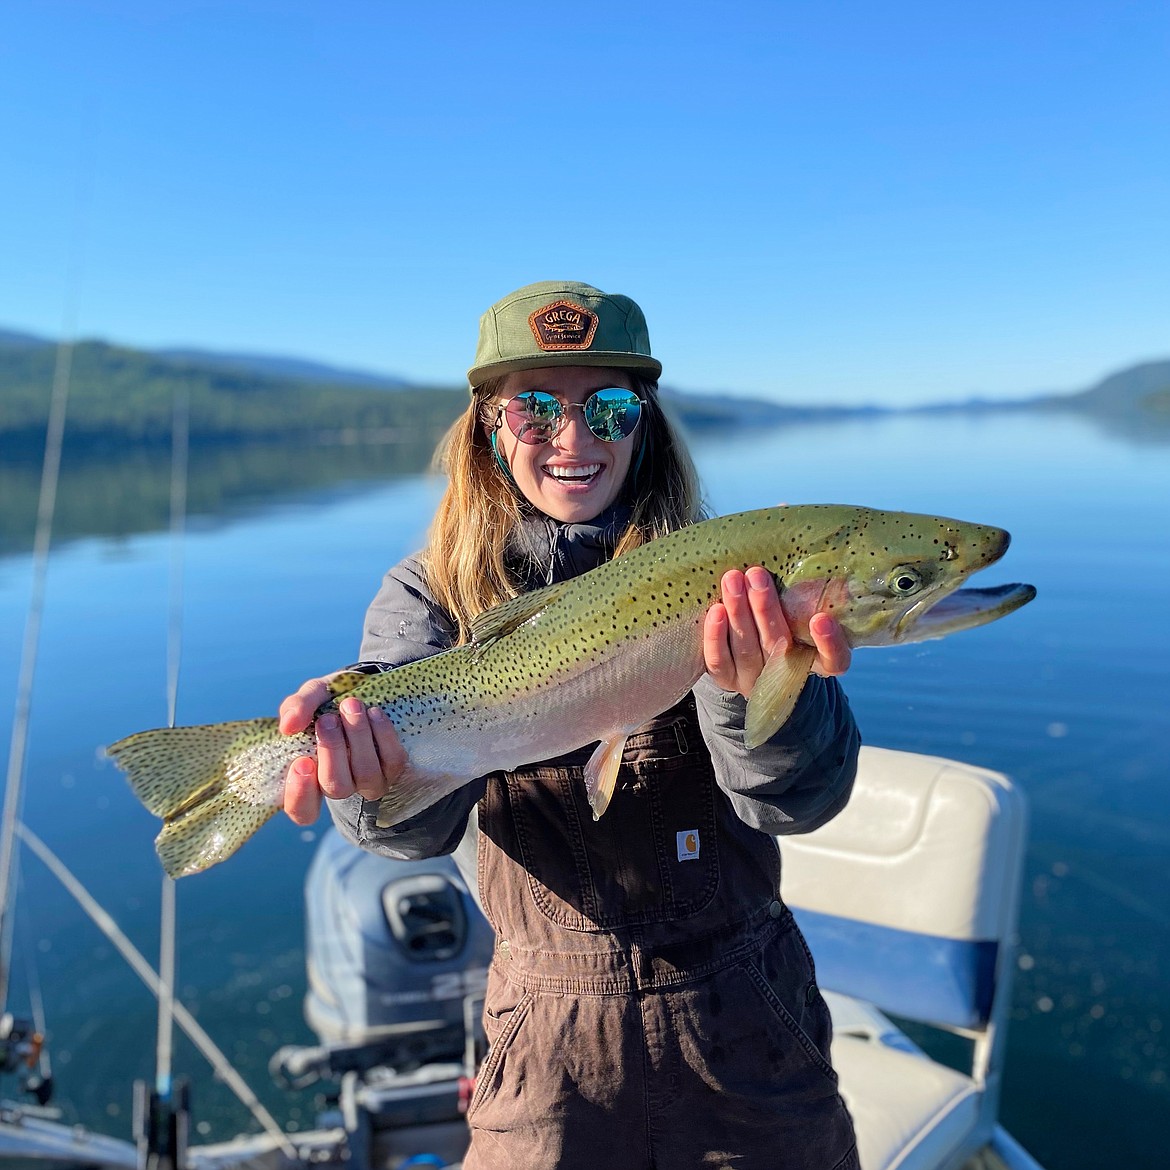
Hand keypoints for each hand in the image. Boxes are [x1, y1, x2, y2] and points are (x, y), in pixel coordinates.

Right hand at [278, 674, 407, 824]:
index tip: (302, 762)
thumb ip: (296, 707)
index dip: (300, 793)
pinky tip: (373, 712)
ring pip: (366, 773)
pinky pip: (392, 760)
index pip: (301, 809)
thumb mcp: (309, 697)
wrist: (363, 689)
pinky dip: (383, 733)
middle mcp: (340, 786)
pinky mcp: (394, 769)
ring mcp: (369, 781)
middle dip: (331, 751)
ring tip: (351, 705)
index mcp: (310, 779)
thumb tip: (288, 725)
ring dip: (358, 737)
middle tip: (327, 719)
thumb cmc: (329, 701)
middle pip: (336, 787)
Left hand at [703, 567, 851, 698]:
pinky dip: (716, 636)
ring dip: (738, 611)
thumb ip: (804, 597)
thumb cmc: (785, 623)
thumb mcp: (801, 615)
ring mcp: (755, 679)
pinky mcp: (727, 679)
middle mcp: (786, 674)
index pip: (834, 660)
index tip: (821, 618)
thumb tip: (802, 558)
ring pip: (746, 648)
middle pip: (778, 644)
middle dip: (765, 608)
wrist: (752, 659)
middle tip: (756, 575)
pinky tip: (716, 610)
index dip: (829, 643)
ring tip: (732, 579)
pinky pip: (719, 661)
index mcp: (817, 661)